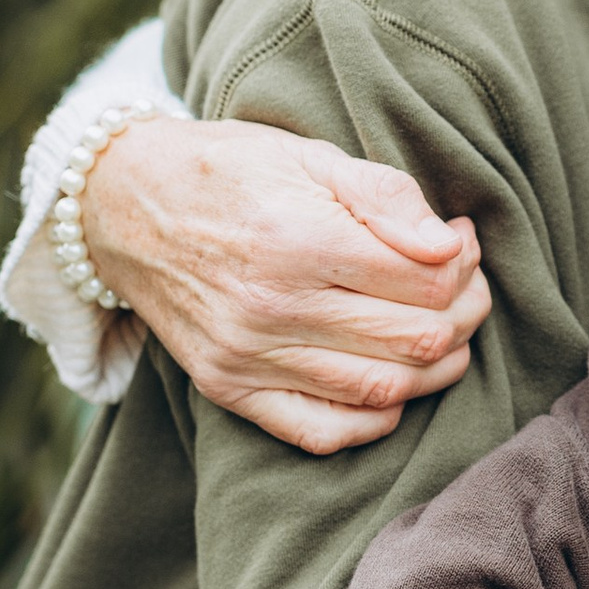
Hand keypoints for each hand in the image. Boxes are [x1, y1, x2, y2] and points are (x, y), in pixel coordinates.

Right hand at [83, 118, 490, 452]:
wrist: (125, 207)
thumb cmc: (229, 171)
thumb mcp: (308, 155)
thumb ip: (385, 196)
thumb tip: (449, 245)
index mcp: (299, 238)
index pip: (427, 281)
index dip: (464, 264)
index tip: (459, 243)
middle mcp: (271, 306)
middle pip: (416, 338)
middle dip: (463, 313)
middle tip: (463, 286)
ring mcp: (247, 356)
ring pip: (383, 390)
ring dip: (434, 367)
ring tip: (440, 329)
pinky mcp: (228, 388)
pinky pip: (323, 432)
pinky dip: (375, 420)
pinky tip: (392, 384)